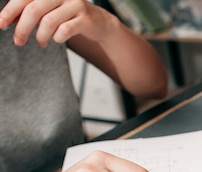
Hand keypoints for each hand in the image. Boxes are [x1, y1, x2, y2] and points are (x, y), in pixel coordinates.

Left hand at [0, 0, 115, 46]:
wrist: (99, 22)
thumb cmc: (69, 16)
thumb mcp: (48, 10)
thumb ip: (29, 12)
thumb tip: (7, 20)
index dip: (10, 11)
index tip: (1, 24)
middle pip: (34, 10)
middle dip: (23, 28)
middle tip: (18, 41)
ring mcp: (75, 5)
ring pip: (49, 22)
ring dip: (41, 36)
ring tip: (41, 43)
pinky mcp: (86, 18)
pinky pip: (66, 30)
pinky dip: (57, 38)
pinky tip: (57, 40)